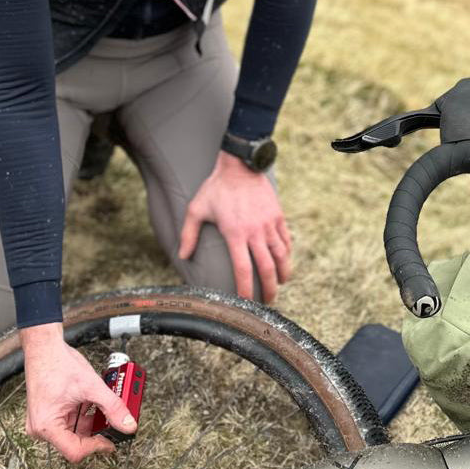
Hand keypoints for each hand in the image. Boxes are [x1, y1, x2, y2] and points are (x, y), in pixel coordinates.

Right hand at [21, 323, 136, 461]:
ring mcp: (43, 420)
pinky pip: (70, 421)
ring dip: (90, 420)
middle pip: (75, 441)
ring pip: (74, 431)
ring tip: (101, 405)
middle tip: (111, 420)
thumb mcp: (91, 386)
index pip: (75, 451)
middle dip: (96, 430)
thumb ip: (113, 407)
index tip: (111, 440)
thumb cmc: (57, 363)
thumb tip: (128, 425)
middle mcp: (41, 427)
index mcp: (47, 425)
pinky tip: (90, 401)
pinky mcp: (48, 413)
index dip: (97, 447)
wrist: (44, 346)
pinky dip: (83, 413)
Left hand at [178, 151, 291, 302]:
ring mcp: (269, 224)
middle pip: (267, 268)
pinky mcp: (278, 215)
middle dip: (268, 289)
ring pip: (281, 256)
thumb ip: (188, 234)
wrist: (240, 165)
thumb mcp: (197, 209)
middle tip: (267, 302)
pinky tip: (284, 261)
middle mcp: (255, 232)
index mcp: (235, 233)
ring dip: (282, 273)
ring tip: (279, 284)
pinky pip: (286, 239)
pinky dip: (287, 253)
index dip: (245, 289)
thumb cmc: (216, 188)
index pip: (243, 269)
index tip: (245, 302)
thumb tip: (183, 256)